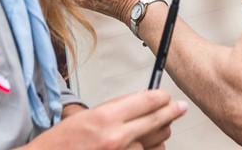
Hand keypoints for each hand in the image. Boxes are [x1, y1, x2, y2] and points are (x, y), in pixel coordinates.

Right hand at [25, 90, 187, 149]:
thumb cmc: (63, 143)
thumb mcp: (87, 116)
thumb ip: (117, 107)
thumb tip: (143, 98)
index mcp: (105, 118)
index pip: (147, 100)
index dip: (162, 96)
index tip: (167, 96)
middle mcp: (116, 138)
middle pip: (158, 120)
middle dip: (171, 112)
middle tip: (178, 108)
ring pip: (157, 142)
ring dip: (159, 134)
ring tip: (154, 129)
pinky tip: (146, 145)